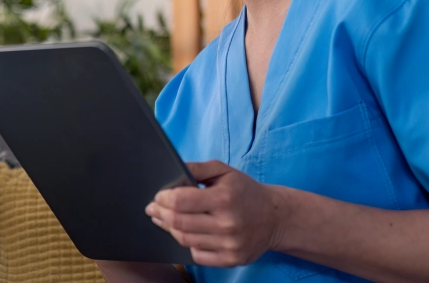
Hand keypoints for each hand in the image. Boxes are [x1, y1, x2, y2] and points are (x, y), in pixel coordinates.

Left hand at [146, 161, 290, 267]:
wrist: (276, 218)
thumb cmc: (246, 192)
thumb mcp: (225, 171)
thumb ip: (197, 168)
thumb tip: (172, 171)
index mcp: (224, 198)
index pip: (180, 201)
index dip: (163, 198)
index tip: (157, 196)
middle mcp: (227, 223)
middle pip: (178, 222)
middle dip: (160, 214)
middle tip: (152, 209)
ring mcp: (229, 244)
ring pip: (185, 239)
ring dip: (170, 228)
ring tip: (164, 220)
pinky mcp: (231, 259)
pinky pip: (197, 255)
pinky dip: (188, 244)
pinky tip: (186, 234)